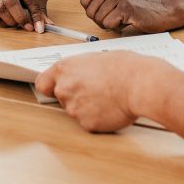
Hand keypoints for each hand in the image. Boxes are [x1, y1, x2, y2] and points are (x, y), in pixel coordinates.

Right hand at [0, 0, 48, 31]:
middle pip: (11, 2)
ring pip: (0, 9)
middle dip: (20, 18)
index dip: (35, 15)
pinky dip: (3, 22)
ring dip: (11, 20)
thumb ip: (41, 10)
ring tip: (18, 23)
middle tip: (27, 27)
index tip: (39, 27)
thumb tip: (47, 25)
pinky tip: (9, 21)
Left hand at [34, 51, 157, 131]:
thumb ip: (81, 69)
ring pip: (76, 111)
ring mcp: (74, 108)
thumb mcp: (96, 58)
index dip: (50, 87)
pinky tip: (112, 109)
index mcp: (65, 69)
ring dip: (88, 108)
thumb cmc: (125, 68)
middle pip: (61, 98)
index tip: (56, 88)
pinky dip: (99, 119)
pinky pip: (89, 123)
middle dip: (75, 96)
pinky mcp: (86, 124)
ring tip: (108, 98)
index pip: (43, 83)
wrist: (140, 85)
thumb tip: (81, 75)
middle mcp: (65, 88)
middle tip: (95, 91)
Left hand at [73, 0, 183, 32]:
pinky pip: (108, 24)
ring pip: (99, 20)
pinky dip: (117, 28)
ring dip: (110, 24)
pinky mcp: (126, 7)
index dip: (96, 11)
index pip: (84, 2)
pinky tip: (128, 20)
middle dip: (102, 20)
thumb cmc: (137, 2)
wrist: (162, 9)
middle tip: (117, 15)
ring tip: (124, 17)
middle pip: (90, 12)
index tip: (110, 8)